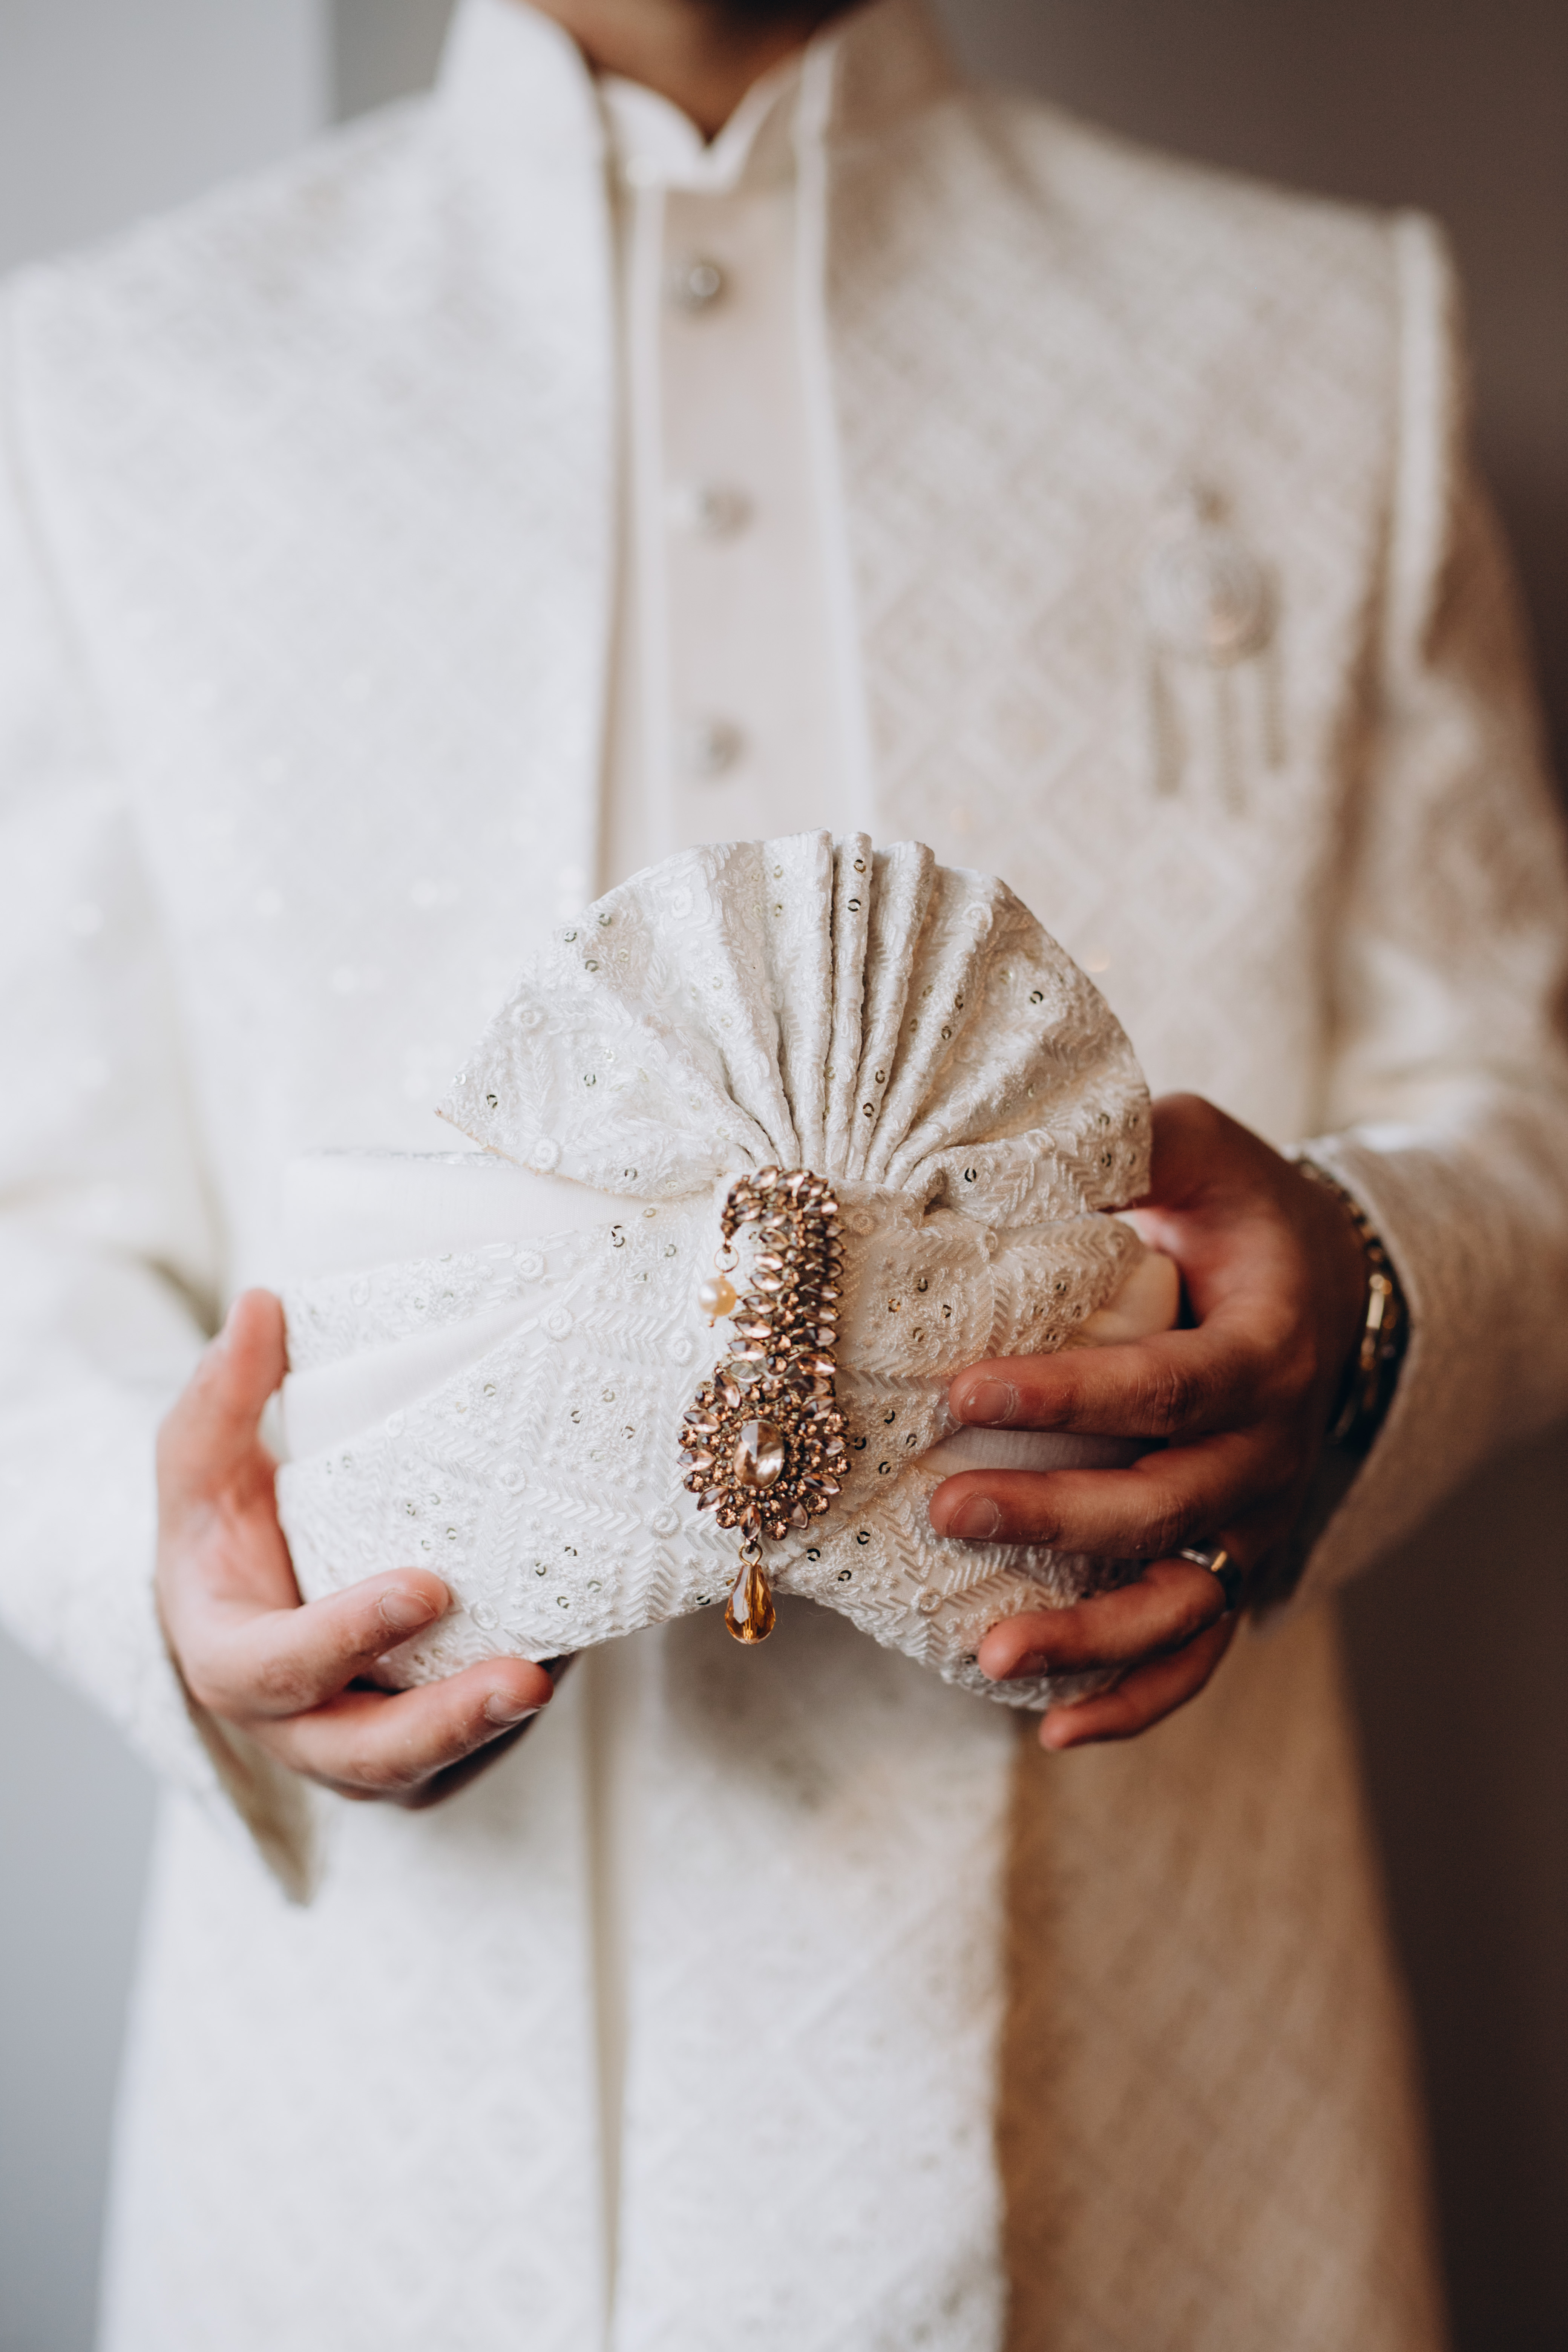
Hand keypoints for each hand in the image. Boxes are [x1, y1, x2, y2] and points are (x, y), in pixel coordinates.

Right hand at [156, 1289, 555, 1806]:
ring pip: (427, 1768)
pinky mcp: (413, 1759)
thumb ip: (224, 1392)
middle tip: (530, 1678)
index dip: (347, 1634)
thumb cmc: (221, 1522)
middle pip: (366, 1754)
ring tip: (565, 1670)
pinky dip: (512, 1721)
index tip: (428, 1586)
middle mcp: (291, 1726)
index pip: (278, 1666)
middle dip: (447, 1721)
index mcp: (227, 1659)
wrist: (245, 1591)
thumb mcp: (202, 1457)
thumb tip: (260, 1306)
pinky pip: (467, 1757)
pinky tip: (569, 1657)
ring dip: (495, 1729)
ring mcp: (354, 1754)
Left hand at [929, 1093, 1367, 1748]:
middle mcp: (1266, 1453)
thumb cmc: (1237, 1214)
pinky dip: (1133, 1702)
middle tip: (943, 1506)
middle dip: (1050, 1517)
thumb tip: (1013, 1142)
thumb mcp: (1198, 1149)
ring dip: (1087, 1640)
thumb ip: (1130, 1142)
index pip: (1165, 1383)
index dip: (1067, 1394)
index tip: (962, 1393)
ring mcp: (1253, 1525)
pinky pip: (1194, 1655)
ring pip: (1179, 1605)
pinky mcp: (1234, 1568)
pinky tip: (1052, 1730)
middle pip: (1162, 1504)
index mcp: (1263, 1351)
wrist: (1326, 1286)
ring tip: (988, 1655)